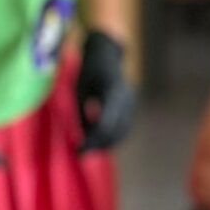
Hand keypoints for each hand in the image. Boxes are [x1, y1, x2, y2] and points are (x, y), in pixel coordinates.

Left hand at [75, 30, 137, 153]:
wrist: (106, 55)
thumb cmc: (89, 72)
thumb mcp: (80, 91)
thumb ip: (83, 115)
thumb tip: (84, 141)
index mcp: (112, 90)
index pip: (105, 125)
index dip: (92, 141)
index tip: (78, 151)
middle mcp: (126, 97)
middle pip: (115, 131)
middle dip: (98, 145)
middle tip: (80, 154)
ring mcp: (131, 102)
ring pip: (122, 132)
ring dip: (105, 144)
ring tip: (87, 149)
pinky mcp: (131, 107)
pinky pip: (124, 127)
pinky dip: (112, 137)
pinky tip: (97, 143)